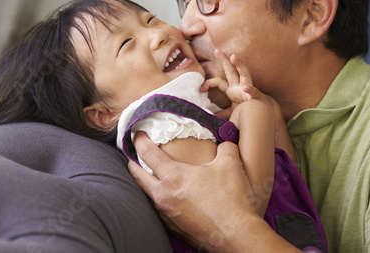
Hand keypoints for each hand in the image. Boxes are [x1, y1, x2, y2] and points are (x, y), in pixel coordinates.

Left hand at [127, 135, 257, 251]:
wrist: (236, 235)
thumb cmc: (231, 199)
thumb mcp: (230, 163)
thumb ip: (225, 147)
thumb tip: (224, 143)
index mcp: (173, 177)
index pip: (146, 153)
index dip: (139, 140)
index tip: (138, 134)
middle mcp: (163, 195)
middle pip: (136, 174)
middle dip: (133, 160)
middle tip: (137, 152)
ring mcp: (166, 213)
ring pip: (146, 193)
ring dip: (147, 181)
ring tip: (155, 174)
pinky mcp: (172, 227)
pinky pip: (159, 209)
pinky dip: (160, 199)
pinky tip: (172, 196)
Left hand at [201, 50, 266, 113]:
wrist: (264, 114)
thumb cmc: (248, 110)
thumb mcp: (233, 111)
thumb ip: (223, 113)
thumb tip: (213, 117)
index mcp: (233, 89)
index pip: (219, 82)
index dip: (209, 83)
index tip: (200, 89)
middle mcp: (240, 86)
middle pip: (231, 71)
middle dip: (225, 60)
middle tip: (217, 50)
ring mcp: (248, 90)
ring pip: (244, 74)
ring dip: (239, 65)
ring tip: (233, 57)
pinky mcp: (256, 97)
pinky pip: (254, 93)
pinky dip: (250, 91)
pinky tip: (246, 89)